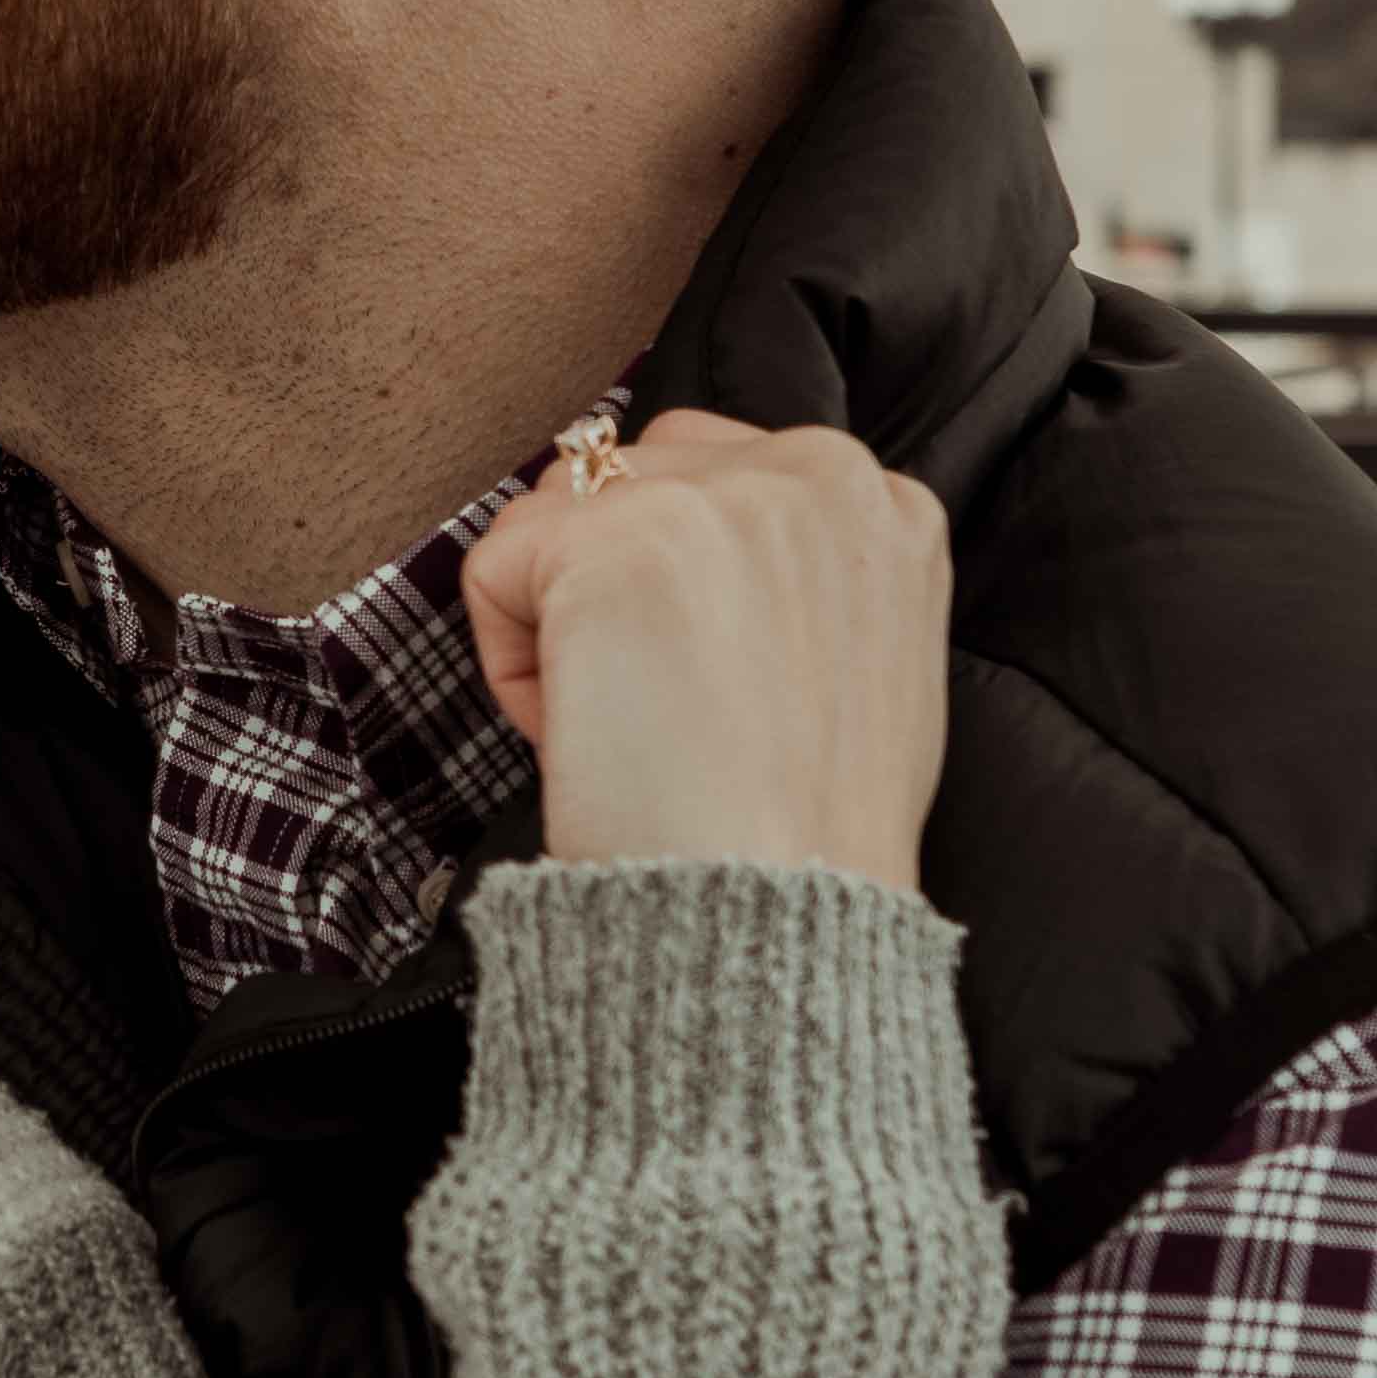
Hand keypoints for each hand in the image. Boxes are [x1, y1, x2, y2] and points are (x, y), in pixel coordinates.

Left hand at [455, 409, 951, 884]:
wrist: (778, 907)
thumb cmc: (811, 831)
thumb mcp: (868, 665)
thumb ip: (806, 580)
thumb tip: (700, 559)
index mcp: (881, 502)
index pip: (719, 476)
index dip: (682, 588)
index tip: (712, 687)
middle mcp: (811, 469)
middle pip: (628, 478)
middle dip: (612, 586)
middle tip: (666, 714)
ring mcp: (711, 494)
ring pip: (555, 516)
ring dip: (560, 624)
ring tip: (632, 726)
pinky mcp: (612, 537)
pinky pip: (495, 570)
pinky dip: (511, 666)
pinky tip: (588, 733)